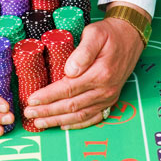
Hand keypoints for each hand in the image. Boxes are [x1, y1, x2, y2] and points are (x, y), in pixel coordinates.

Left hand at [24, 2, 147, 129]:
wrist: (131, 37)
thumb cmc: (110, 34)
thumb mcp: (95, 34)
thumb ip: (83, 52)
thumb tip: (69, 70)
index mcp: (100, 73)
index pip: (67, 89)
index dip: (48, 96)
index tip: (32, 100)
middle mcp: (105, 89)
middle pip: (71, 105)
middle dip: (47, 111)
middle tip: (29, 114)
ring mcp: (108, 97)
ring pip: (80, 115)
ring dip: (58, 121)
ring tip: (40, 123)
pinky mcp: (110, 99)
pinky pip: (93, 117)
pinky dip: (78, 124)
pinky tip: (63, 126)